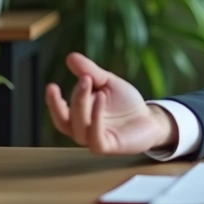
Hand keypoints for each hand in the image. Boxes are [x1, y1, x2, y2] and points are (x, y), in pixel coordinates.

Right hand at [45, 52, 177, 154]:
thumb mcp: (108, 83)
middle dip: (75, 98)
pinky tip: (100, 99)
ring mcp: (95, 140)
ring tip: (93, 85)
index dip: (53, 102)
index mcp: (79, 117)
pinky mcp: (109, 147)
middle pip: (68, 120)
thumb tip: (70, 57)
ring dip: (83, 106)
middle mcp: (84, 131)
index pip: (61, 113)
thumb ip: (90, 72)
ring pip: (80, 128)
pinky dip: (95, 118)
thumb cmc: (126, 103)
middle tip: (84, 78)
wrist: (151, 118)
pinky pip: (95, 137)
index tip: (51, 86)